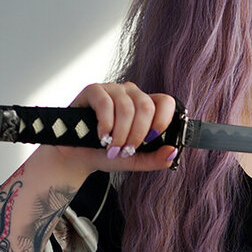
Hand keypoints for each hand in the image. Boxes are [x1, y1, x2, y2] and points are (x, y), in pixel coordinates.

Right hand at [52, 81, 179, 175]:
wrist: (79, 156)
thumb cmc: (107, 154)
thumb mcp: (135, 161)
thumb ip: (156, 159)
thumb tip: (173, 152)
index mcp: (146, 107)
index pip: (165, 102)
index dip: (163, 120)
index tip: (152, 138)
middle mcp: (131, 94)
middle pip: (146, 106)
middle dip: (137, 134)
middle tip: (127, 149)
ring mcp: (113, 90)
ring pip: (127, 108)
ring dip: (120, 134)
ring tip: (112, 147)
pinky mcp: (94, 90)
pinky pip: (106, 103)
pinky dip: (106, 125)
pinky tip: (102, 136)